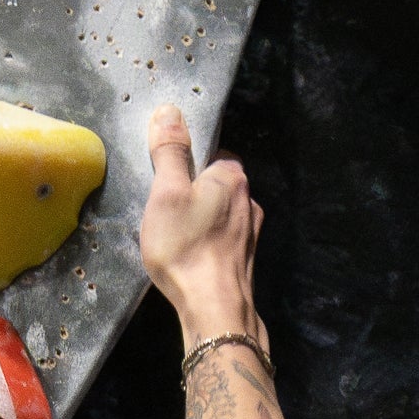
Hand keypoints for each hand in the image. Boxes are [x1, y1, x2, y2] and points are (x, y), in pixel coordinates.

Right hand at [135, 104, 262, 342]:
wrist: (215, 308)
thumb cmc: (186, 246)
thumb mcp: (166, 193)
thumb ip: (170, 152)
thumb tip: (170, 109)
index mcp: (232, 176)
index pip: (212, 153)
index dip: (188, 163)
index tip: (167, 180)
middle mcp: (250, 200)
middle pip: (218, 184)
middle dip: (196, 192)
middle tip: (166, 209)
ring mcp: (252, 233)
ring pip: (224, 214)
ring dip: (204, 219)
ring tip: (177, 235)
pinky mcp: (247, 260)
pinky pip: (225, 240)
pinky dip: (210, 243)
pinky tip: (192, 257)